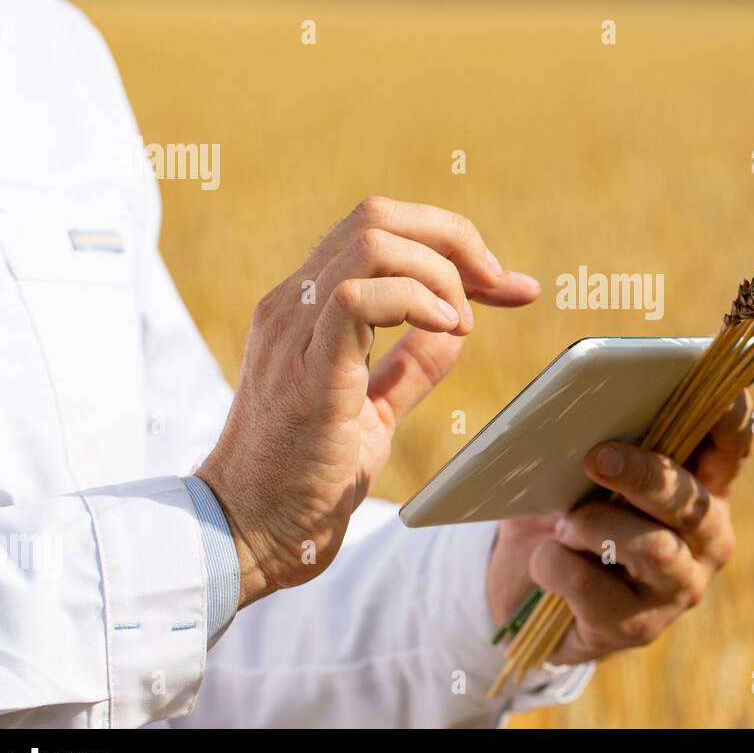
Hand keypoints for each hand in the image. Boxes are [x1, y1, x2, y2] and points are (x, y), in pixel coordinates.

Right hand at [198, 197, 539, 606]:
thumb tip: (455, 329)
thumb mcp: (372, 412)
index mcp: (308, 308)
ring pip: (371, 242)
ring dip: (440, 272)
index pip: (381, 233)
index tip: (508, 286)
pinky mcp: (306, 370)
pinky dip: (417, 301)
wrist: (245, 536)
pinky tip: (448, 332)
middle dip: (455, 239)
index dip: (453, 244)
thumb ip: (409, 367)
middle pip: (378, 216)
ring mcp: (293, 332)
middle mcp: (293, 305)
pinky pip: (359, 299)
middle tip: (498, 289)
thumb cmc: (303, 481)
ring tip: (463, 322)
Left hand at [487, 390, 752, 664]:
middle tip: (595, 457)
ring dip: (595, 525)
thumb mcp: (582, 473)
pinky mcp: (638, 628)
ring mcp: (678, 586)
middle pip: (690, 500)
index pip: (731, 447)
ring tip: (563, 523)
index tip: (724, 392)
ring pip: (652, 547)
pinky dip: (556, 564)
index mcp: (703, 486)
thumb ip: (601, 445)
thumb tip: (585, 421)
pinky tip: (546, 561)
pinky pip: (592, 586)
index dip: (731, 419)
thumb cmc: (566, 511)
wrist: (527, 589)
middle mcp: (706, 538)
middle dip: (644, 474)